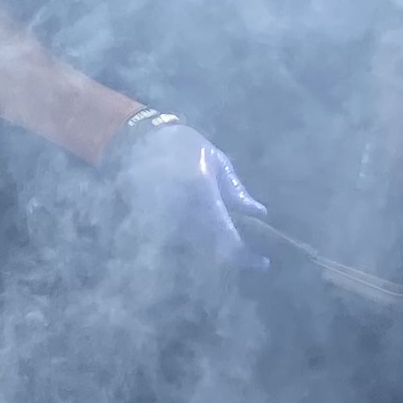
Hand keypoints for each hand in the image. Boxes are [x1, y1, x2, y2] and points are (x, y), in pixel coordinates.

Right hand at [99, 113, 265, 267]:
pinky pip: (179, 242)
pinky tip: (207, 235)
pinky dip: (196, 244)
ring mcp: (165, 222)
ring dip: (215, 252)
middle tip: (252, 254)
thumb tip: (259, 214)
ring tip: (231, 243)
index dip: (245, 256)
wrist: (139, 140)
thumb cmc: (183, 146)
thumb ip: (236, 191)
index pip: (227, 239)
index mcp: (202, 196)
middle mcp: (182, 215)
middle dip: (232, 256)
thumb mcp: (217, 162)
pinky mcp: (150, 225)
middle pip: (211, 252)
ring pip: (196, 250)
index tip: (263, 261)